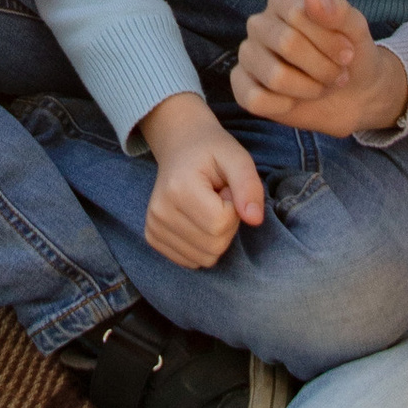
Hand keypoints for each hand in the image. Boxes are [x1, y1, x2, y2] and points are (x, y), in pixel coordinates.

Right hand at [139, 93, 265, 270]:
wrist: (180, 146)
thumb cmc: (212, 151)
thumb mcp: (237, 158)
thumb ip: (249, 186)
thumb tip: (255, 220)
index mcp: (178, 189)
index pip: (220, 224)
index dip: (234, 208)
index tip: (225, 189)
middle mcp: (160, 212)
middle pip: (214, 246)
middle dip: (227, 224)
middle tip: (218, 198)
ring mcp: (153, 226)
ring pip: (204, 258)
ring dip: (215, 236)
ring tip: (207, 207)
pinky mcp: (152, 237)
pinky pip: (191, 261)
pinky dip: (202, 246)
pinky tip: (197, 220)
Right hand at [234, 0, 407, 136]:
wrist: (354, 95)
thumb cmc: (350, 55)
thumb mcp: (355, 30)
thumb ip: (337, 10)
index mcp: (282, 1)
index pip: (298, 13)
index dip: (329, 40)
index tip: (347, 53)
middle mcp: (259, 24)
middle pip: (287, 44)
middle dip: (323, 67)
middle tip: (338, 74)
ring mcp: (248, 55)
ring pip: (275, 77)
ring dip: (310, 89)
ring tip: (320, 86)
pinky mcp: (242, 87)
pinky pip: (256, 101)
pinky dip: (286, 105)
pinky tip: (295, 100)